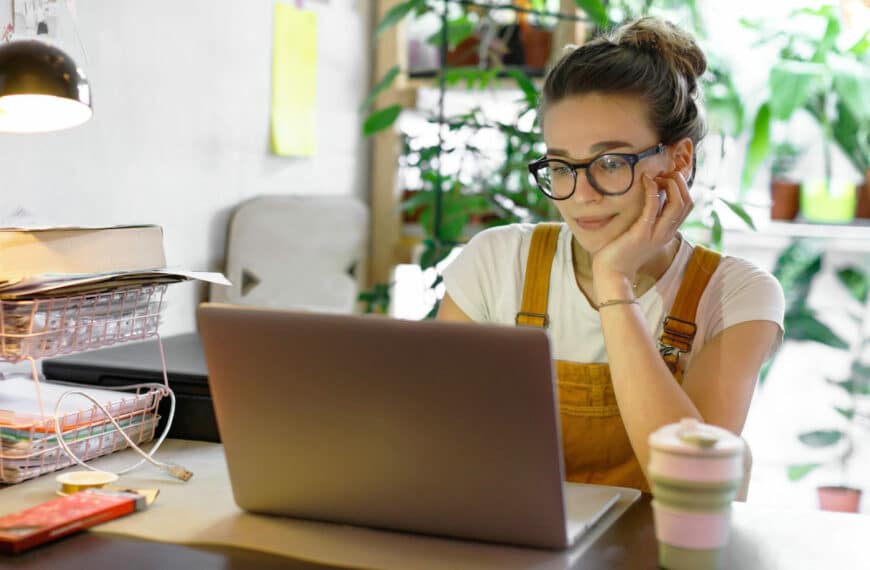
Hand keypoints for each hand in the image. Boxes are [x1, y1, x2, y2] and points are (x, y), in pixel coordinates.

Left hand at [591, 168, 692, 297]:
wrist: (612, 274)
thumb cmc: (621, 252)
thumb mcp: (640, 233)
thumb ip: (648, 219)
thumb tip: (648, 198)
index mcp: (668, 232)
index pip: (687, 205)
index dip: (681, 187)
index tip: (666, 176)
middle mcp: (666, 233)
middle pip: (687, 202)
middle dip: (679, 182)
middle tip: (663, 173)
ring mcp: (656, 234)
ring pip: (678, 204)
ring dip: (670, 184)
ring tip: (657, 175)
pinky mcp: (642, 233)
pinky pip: (654, 207)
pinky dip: (652, 190)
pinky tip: (645, 180)